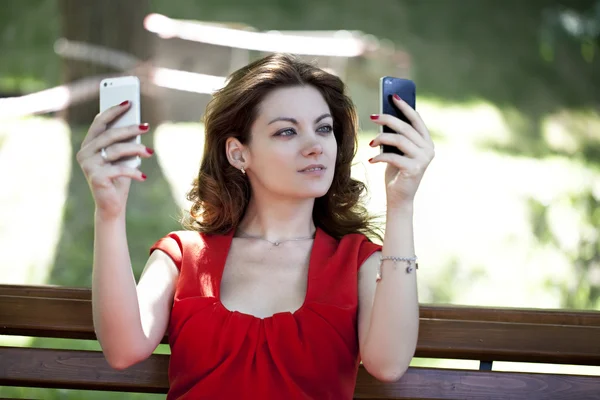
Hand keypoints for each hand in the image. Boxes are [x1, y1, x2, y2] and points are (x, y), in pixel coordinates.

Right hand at [76, 101, 152, 218]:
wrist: (112, 205)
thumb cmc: (119, 178)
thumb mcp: (123, 157)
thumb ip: (125, 142)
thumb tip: (138, 124)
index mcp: (89, 144)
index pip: (99, 122)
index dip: (113, 110)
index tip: (129, 101)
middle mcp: (85, 152)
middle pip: (109, 135)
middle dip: (129, 129)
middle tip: (146, 125)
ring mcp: (88, 164)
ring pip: (116, 150)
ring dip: (136, 149)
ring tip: (151, 152)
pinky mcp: (95, 176)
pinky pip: (119, 169)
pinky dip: (133, 172)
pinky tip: (143, 177)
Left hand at [368, 94, 434, 207]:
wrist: (400, 198)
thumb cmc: (396, 172)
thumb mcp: (397, 151)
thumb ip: (397, 136)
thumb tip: (384, 116)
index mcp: (426, 142)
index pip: (417, 119)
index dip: (405, 106)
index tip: (392, 96)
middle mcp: (428, 149)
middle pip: (406, 128)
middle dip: (388, 119)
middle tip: (373, 117)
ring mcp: (423, 159)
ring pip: (399, 140)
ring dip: (381, 138)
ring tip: (370, 142)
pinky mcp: (414, 169)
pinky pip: (393, 157)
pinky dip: (379, 157)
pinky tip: (371, 160)